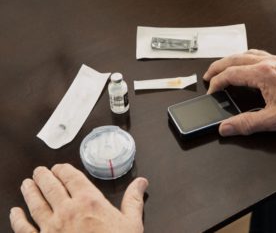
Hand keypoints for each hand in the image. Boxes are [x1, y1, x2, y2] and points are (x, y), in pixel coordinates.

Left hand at [9, 163, 147, 232]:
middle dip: (44, 176)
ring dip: (30, 192)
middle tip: (39, 171)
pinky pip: (24, 229)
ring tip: (27, 184)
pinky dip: (17, 219)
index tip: (59, 167)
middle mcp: (67, 211)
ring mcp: (52, 228)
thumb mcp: (132, 223)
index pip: (72, 178)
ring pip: (36, 204)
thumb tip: (142, 182)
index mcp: (89, 202)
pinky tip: (14, 212)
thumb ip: (133, 200)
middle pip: (51, 187)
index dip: (63, 170)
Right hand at [203, 49, 275, 135]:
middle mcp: (268, 62)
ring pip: (246, 54)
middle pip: (234, 59)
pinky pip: (258, 54)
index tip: (211, 92)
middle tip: (208, 76)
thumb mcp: (274, 120)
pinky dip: (245, 58)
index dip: (217, 83)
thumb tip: (226, 127)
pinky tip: (246, 65)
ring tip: (223, 69)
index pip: (231, 74)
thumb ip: (246, 123)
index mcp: (263, 74)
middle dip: (218, 67)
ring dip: (231, 60)